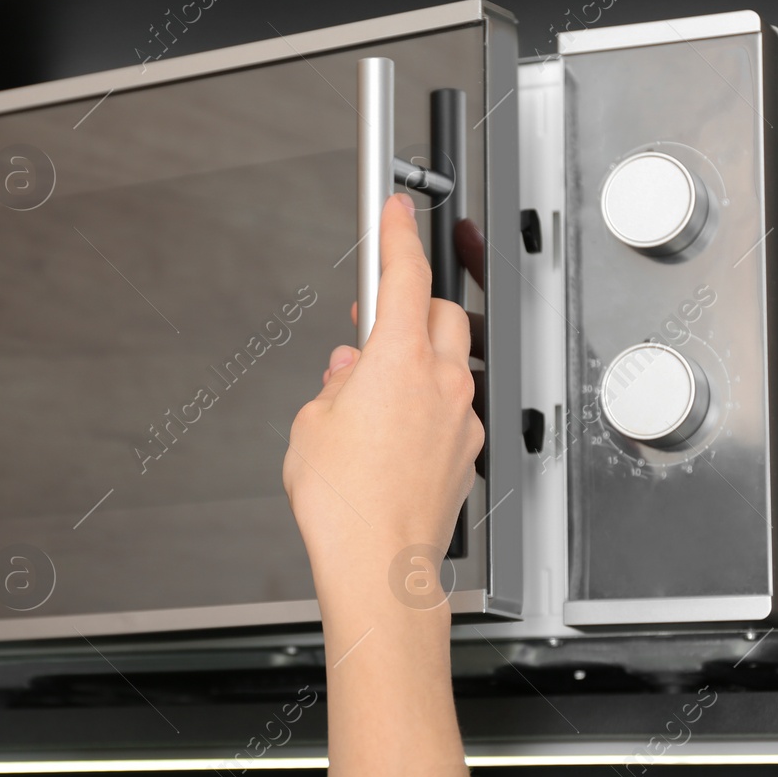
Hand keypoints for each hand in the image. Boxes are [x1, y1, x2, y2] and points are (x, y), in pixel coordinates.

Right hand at [281, 194, 482, 629]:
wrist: (379, 565)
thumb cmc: (344, 503)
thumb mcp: (312, 424)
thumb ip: (334, 385)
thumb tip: (348, 373)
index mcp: (400, 359)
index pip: (406, 275)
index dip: (398, 235)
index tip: (396, 211)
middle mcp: (441, 382)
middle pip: (439, 314)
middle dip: (410, 306)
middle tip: (371, 320)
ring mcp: (460, 418)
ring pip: (449, 362)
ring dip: (417, 359)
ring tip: (373, 386)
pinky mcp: (465, 453)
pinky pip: (451, 406)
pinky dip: (426, 401)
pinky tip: (392, 427)